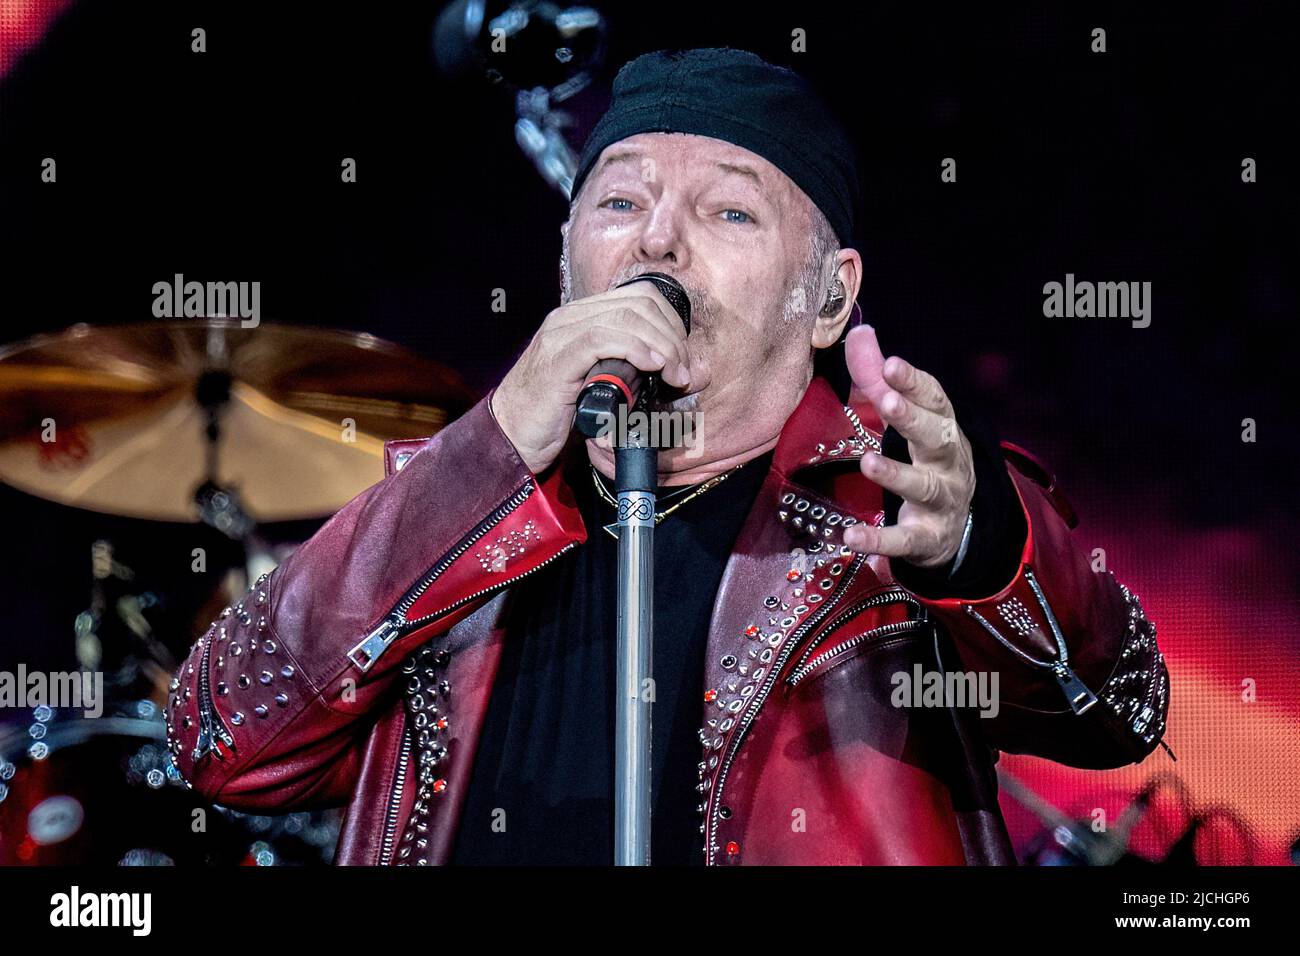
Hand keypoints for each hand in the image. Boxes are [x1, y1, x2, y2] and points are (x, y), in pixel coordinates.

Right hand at [490, 280, 692, 474]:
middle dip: (673, 336)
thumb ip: (638, 375)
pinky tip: (653, 367)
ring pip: (627, 318)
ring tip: (675, 376)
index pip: (640, 297)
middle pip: (640, 304)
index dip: (671, 323)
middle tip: (683, 372)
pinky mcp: (558, 358)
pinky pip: (604, 339)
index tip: (682, 358)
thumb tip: (688, 373)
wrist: (511, 437)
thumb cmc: (557, 416)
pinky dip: (637, 349)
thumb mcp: (604, 387)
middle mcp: (571, 317)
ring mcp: (562, 334)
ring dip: (663, 346)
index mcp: (582, 317)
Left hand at [841, 325, 975, 568]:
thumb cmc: (926, 459)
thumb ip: (878, 379)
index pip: (935, 400)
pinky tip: (850, 536)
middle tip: (887, 401)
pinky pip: (903, 540)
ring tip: (868, 462)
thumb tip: (861, 333)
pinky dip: (878, 540)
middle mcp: (948, 462)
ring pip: (923, 486)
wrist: (959, 524)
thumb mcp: (907, 419)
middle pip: (936, 437)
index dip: (915, 382)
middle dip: (913, 420)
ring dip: (896, 474)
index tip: (893, 364)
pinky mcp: (926, 538)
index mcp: (944, 427)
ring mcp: (941, 501)